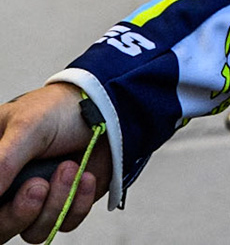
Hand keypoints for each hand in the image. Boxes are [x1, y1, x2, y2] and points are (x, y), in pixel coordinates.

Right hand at [0, 85, 107, 243]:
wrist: (107, 109)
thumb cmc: (59, 110)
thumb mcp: (26, 127)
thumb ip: (2, 162)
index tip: (7, 196)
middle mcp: (9, 189)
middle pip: (2, 228)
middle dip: (20, 212)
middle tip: (38, 186)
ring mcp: (36, 200)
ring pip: (34, 231)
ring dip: (55, 203)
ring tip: (70, 168)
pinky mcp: (65, 205)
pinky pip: (65, 224)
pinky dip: (78, 204)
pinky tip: (87, 177)